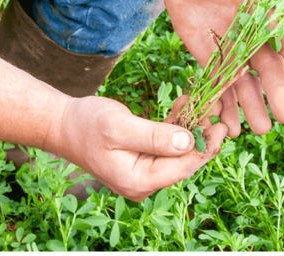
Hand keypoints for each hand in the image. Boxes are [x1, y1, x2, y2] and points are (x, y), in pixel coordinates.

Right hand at [55, 94, 226, 200]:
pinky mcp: (141, 157)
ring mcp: (142, 170)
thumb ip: (154, 136)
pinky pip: (166, 143)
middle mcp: (144, 182)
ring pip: (178, 150)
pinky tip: (185, 103)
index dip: (205, 146)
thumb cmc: (87, 124)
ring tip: (206, 101)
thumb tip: (188, 141)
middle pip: (184, 160)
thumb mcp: (120, 127)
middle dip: (203, 134)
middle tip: (218, 107)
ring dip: (192, 126)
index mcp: (139, 181)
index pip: (183, 167)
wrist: (61, 124)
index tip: (222, 124)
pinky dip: (177, 124)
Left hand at [161, 0, 283, 136]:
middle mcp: (254, 36)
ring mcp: (235, 51)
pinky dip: (224, 106)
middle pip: (269, 67)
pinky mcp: (213, 60)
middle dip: (277, 90)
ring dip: (253, 106)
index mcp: (266, 10)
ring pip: (247, 83)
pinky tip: (227, 128)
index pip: (283, 32)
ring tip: (259, 131)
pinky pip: (222, 86)